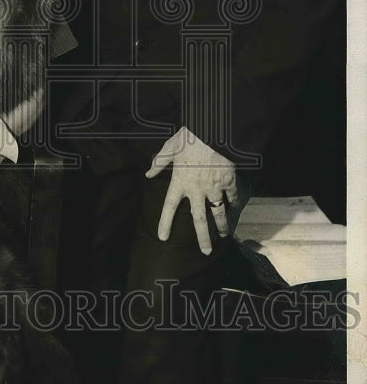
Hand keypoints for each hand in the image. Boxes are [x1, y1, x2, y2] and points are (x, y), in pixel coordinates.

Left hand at [146, 126, 238, 254]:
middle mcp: (196, 190)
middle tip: (205, 252)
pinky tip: (234, 209)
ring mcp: (214, 188)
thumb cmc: (189, 138)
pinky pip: (231, 197)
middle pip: (199, 220)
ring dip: (221, 225)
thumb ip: (159, 162)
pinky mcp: (228, 182)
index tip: (163, 237)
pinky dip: (233, 203)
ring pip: (218, 213)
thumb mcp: (170, 147)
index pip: (169, 206)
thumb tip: (148, 173)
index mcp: (180, 182)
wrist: (213, 132)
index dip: (165, 222)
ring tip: (223, 236)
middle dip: (202, 237)